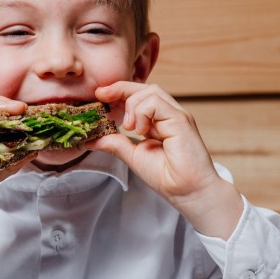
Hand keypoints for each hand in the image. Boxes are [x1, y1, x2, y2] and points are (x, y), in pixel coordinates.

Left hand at [89, 81, 242, 238]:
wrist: (187, 192)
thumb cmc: (167, 176)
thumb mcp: (132, 156)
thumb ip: (115, 143)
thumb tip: (92, 139)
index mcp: (158, 120)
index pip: (138, 95)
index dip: (118, 91)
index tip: (100, 95)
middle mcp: (169, 114)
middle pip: (144, 88)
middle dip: (120, 88)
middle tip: (102, 96)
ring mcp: (176, 116)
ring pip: (150, 91)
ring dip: (132, 105)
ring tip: (128, 127)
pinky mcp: (181, 120)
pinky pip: (157, 103)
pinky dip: (143, 113)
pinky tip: (141, 131)